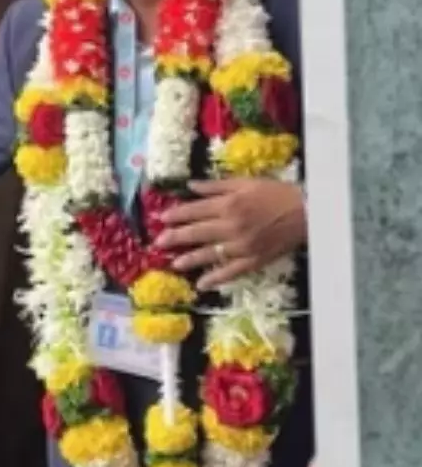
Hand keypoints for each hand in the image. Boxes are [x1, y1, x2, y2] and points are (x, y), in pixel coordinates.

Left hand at [154, 178, 306, 290]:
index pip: (195, 210)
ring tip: (174, 264)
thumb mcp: (245, 182)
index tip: (161, 218)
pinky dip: (216, 278)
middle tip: (158, 243)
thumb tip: (190, 186)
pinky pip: (232, 271)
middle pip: (197, 232)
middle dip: (175, 237)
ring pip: (210, 253)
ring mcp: (242, 245)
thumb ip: (216, 185)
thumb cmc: (276, 193)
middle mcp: (231, 225)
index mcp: (229, 204)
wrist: (308, 212)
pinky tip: (202, 284)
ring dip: (190, 259)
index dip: (176, 215)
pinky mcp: (254, 260)